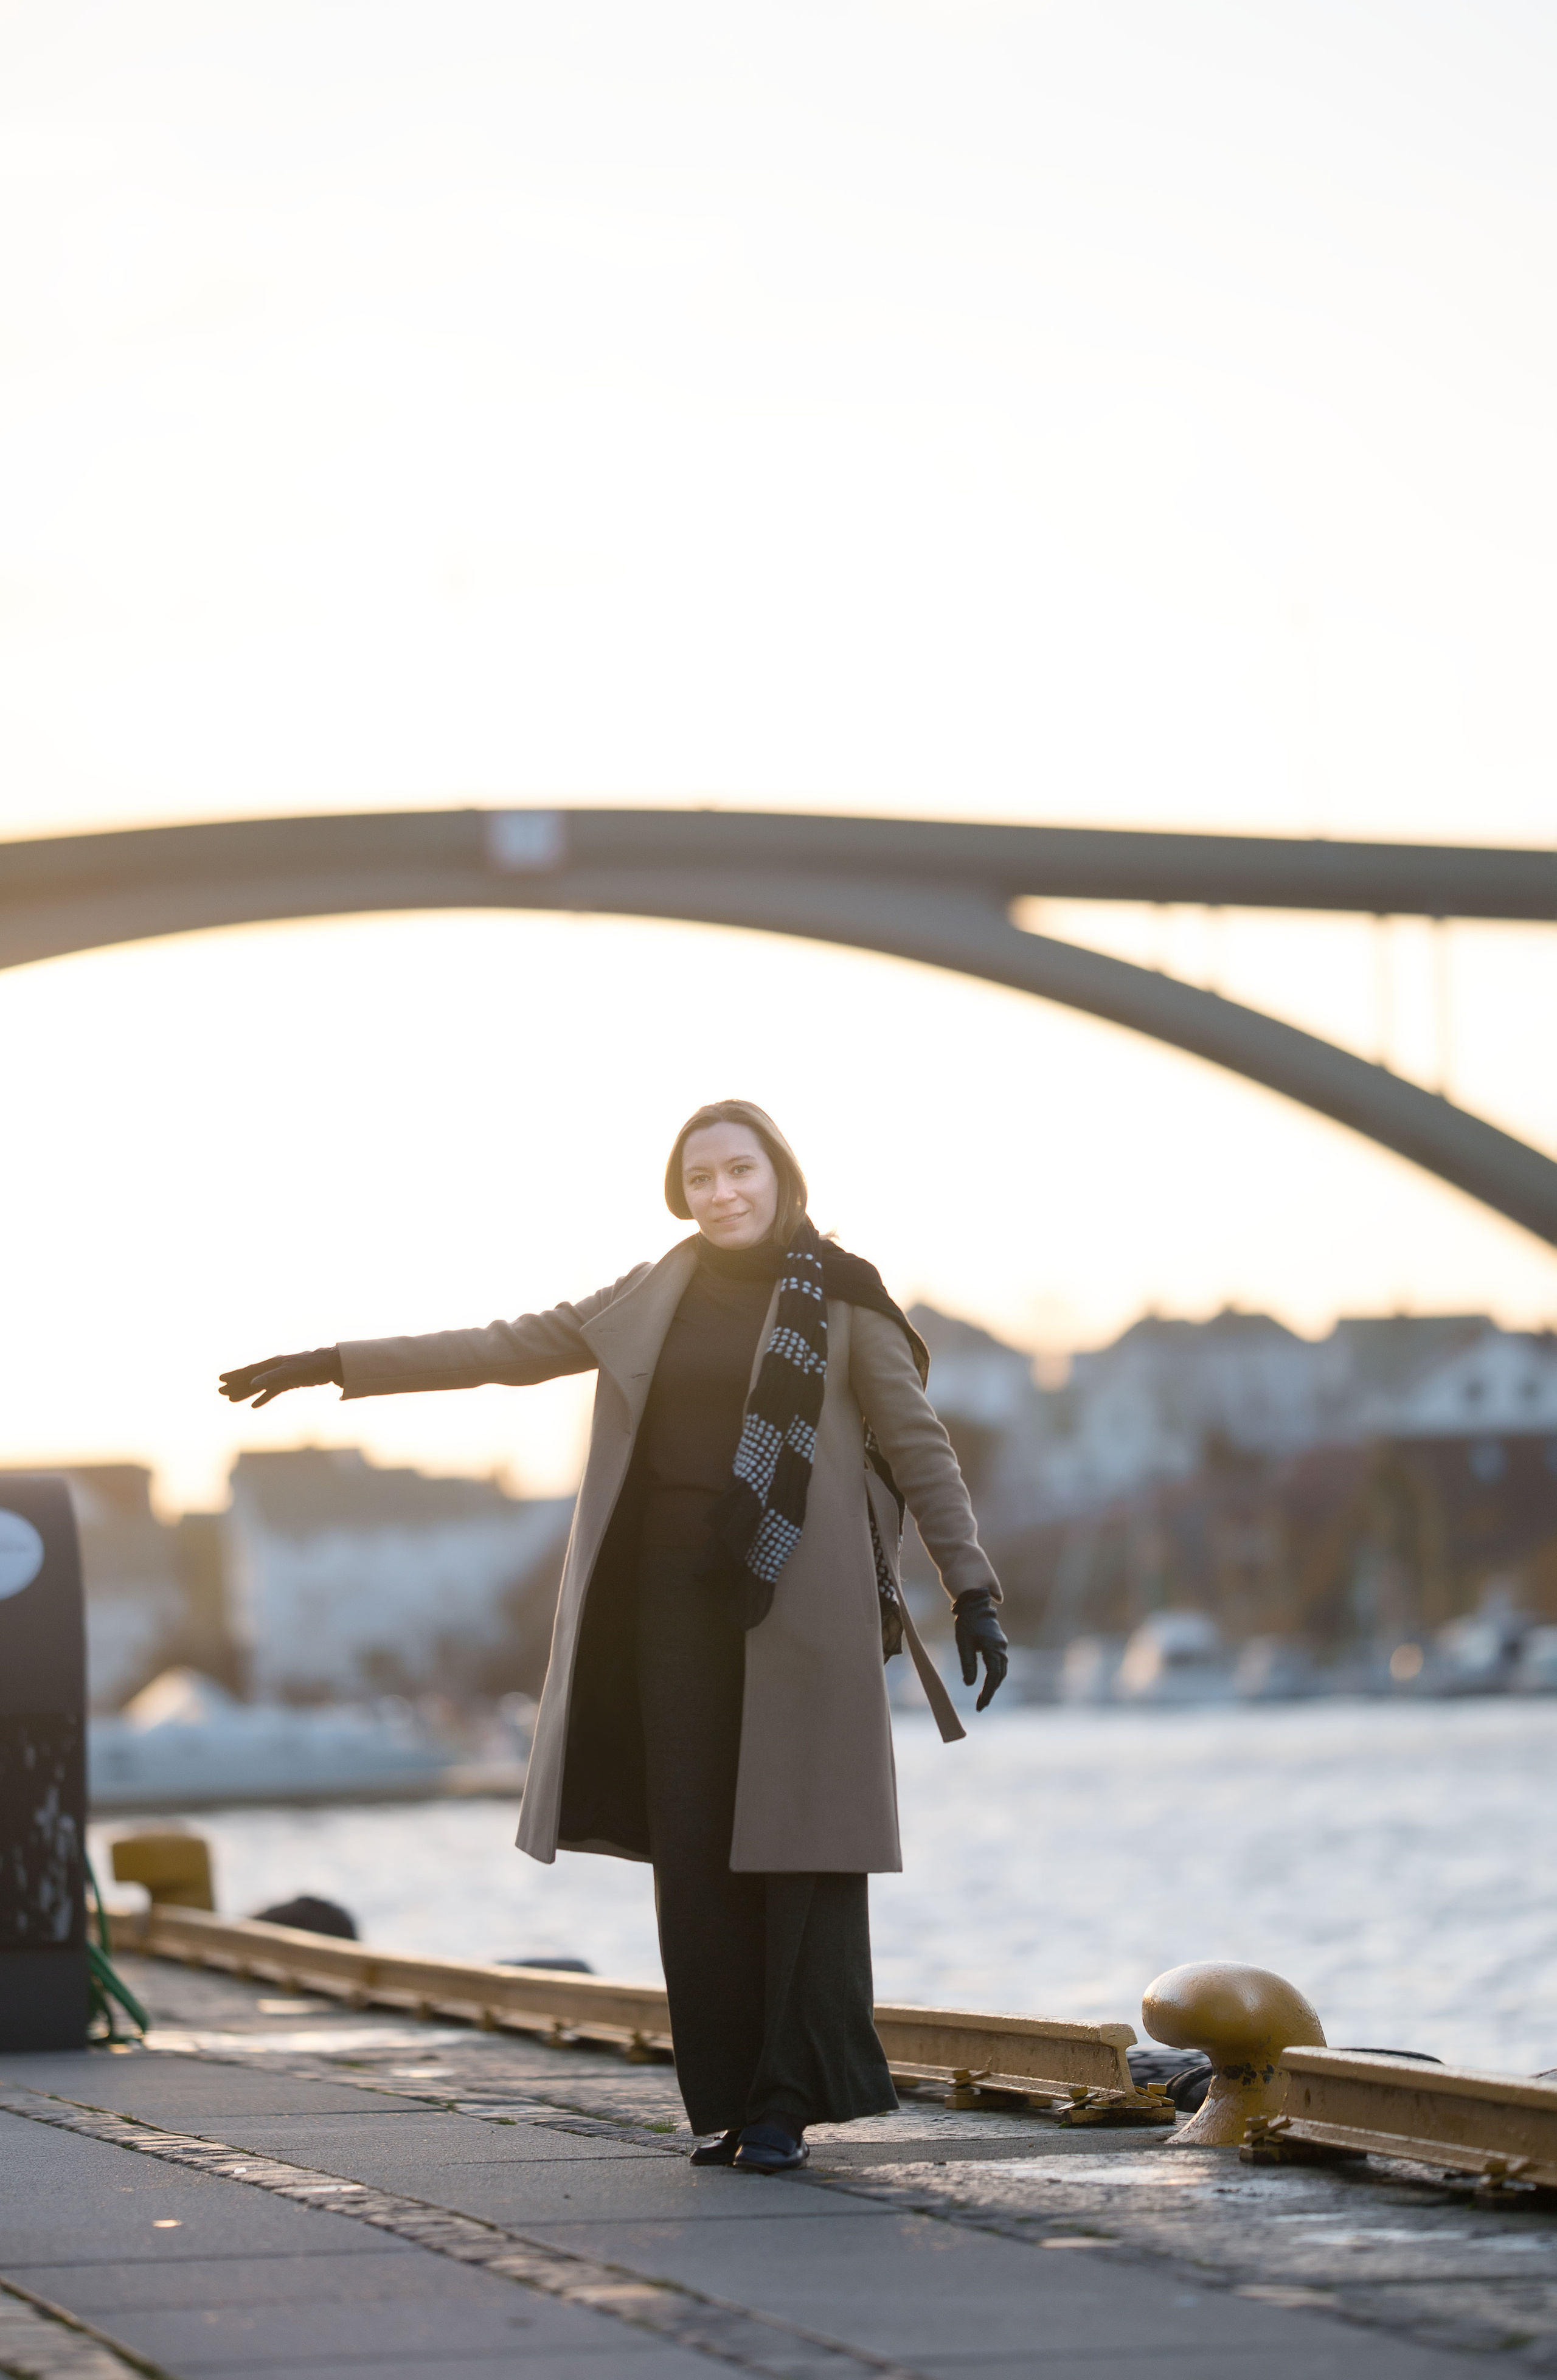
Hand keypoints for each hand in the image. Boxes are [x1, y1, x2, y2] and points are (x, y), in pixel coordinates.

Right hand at [219, 1347, 342, 1406]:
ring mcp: (281, 1376)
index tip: (220, 1380)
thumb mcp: (290, 1372)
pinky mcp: (290, 1382)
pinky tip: (254, 1405)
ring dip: (246, 1392)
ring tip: (232, 1399)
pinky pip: (272, 1391)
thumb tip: (253, 1383)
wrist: (331, 1366)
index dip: (235, 1375)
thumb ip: (271, 1377)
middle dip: (236, 1385)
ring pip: (259, 1386)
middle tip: (221, 1392)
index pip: (250, 1371)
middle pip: (251, 1378)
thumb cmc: (311, 1366)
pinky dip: (263, 1397)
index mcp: (273, 1363)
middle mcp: (275, 1369)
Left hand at [954, 1587, 1008, 1711]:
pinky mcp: (998, 1644)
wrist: (974, 1603)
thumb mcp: (963, 1643)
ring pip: (1001, 1671)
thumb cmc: (967, 1622)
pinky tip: (988, 1682)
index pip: (993, 1677)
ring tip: (983, 1698)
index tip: (980, 1705)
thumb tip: (969, 1684)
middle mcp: (1001, 1649)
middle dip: (990, 1692)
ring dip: (993, 1685)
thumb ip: (967, 1664)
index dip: (987, 1692)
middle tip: (980, 1706)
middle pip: (999, 1676)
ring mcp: (1001, 1646)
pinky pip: (1000, 1664)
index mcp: (993, 1648)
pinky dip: (995, 1675)